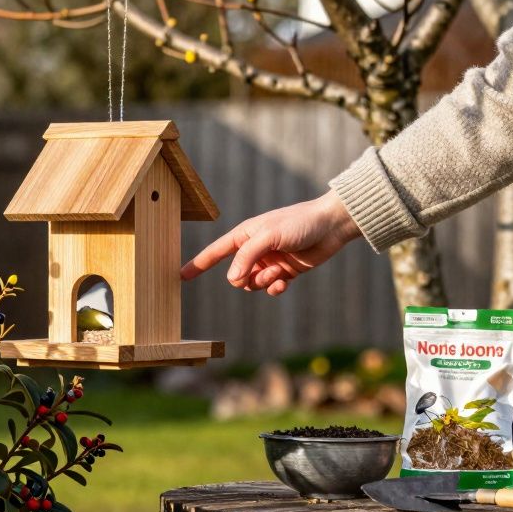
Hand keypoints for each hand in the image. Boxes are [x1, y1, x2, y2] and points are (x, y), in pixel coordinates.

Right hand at [181, 192, 361, 295]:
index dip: (199, 264)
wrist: (331, 225)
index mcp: (245, 235)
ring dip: (263, 282)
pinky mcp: (285, 272)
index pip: (215, 252)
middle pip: (236, 275)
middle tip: (266, 270)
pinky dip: (276, 288)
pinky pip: (271, 288)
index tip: (181, 275)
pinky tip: (284, 283)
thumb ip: (247, 257)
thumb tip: (232, 280)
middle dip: (246, 278)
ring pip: (253, 284)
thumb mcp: (269, 236)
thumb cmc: (299, 223)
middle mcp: (254, 249)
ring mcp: (269, 261)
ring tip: (279, 273)